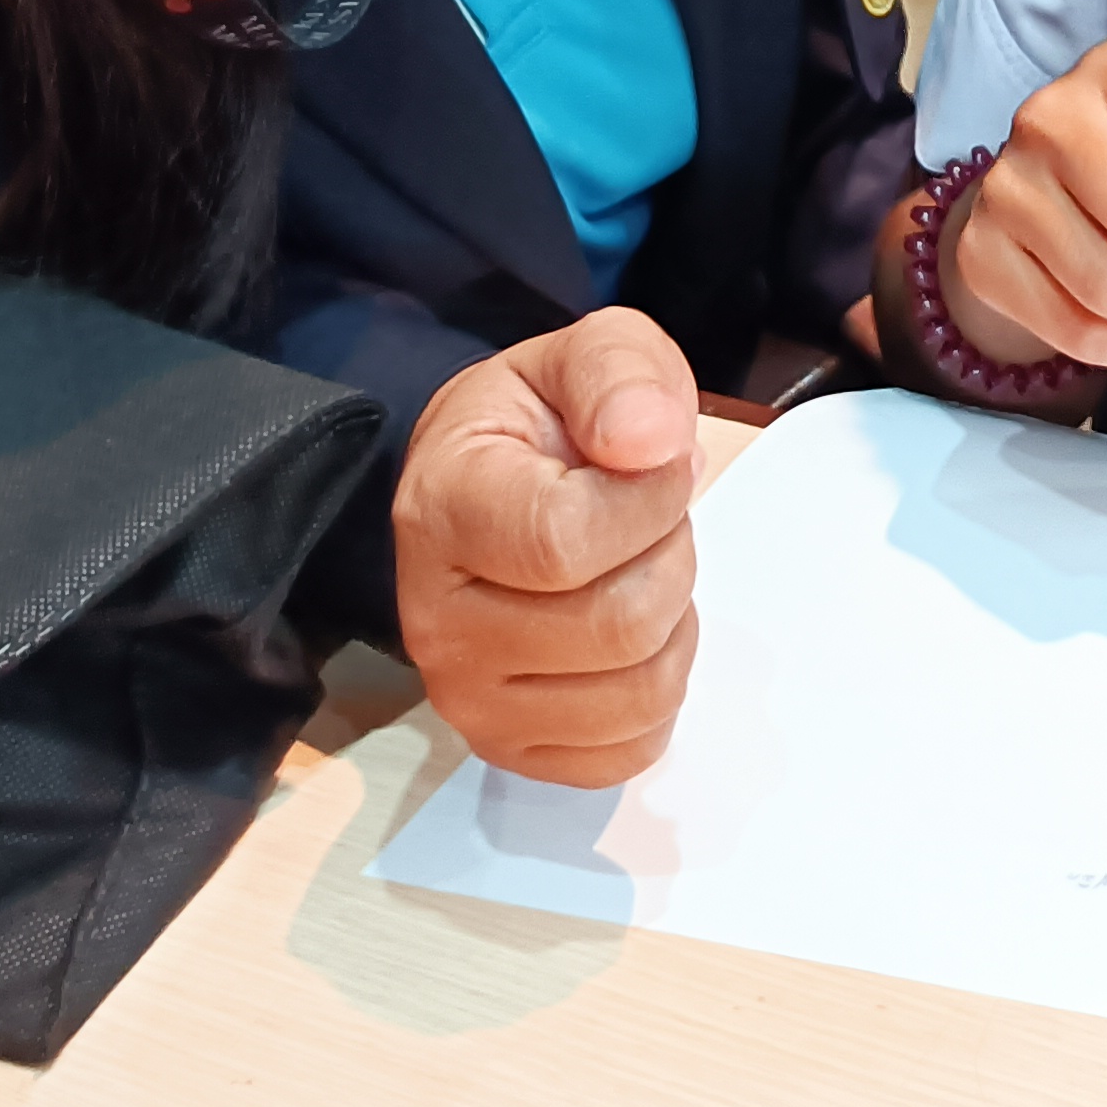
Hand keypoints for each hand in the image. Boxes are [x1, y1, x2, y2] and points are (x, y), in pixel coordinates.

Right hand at [392, 309, 701, 785]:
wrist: (498, 485)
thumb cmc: (542, 425)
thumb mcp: (587, 355)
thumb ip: (622, 373)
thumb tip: (648, 440)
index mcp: (440, 509)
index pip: (566, 540)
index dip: (650, 498)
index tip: (655, 460)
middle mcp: (435, 621)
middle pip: (617, 624)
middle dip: (668, 554)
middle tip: (647, 516)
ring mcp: (467, 698)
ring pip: (638, 693)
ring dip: (672, 621)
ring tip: (633, 566)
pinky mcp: (510, 750)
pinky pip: (630, 750)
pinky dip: (657, 688)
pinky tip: (626, 632)